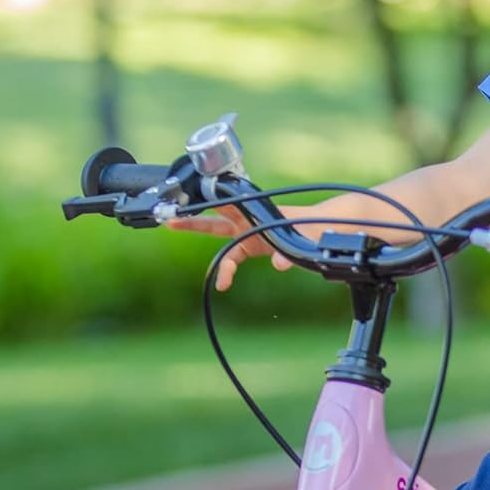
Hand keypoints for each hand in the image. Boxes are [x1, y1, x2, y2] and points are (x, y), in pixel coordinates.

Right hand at [168, 202, 297, 291]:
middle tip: (168, 217)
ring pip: (217, 231)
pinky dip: (227, 270)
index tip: (186, 210)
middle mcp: (247, 219)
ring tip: (173, 228)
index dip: (205, 206)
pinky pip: (233, 256)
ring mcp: (248, 231)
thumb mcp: (301, 237)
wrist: (321, 230)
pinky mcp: (254, 245)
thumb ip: (289, 253)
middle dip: (191, 217)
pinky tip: (222, 284)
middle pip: (213, 216)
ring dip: (196, 231)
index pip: (224, 205)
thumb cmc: (310, 226)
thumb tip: (278, 265)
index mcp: (254, 211)